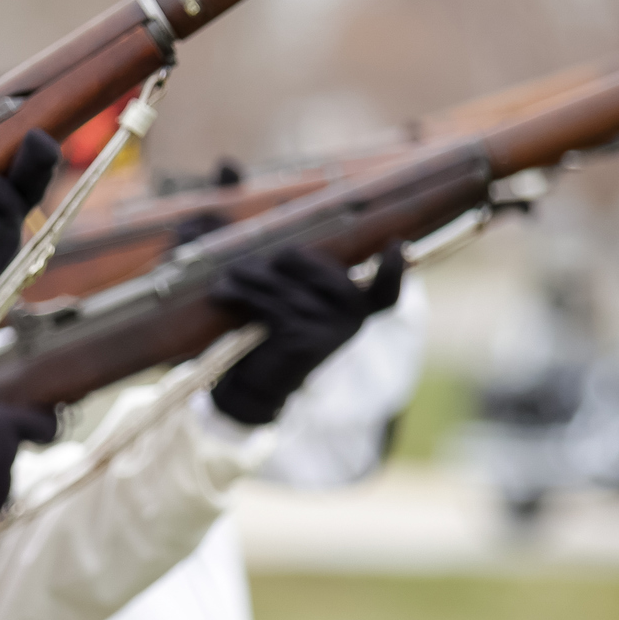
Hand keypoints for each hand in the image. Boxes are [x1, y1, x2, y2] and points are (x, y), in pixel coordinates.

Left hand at [207, 245, 404, 426]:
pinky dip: (241, 294)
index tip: (395, 246)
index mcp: (357, 310)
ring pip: (283, 286)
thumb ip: (304, 278)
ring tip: (228, 277)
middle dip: (280, 261)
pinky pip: (268, 304)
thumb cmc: (278, 335)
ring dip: (249, 278)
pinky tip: (223, 291)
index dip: (393, 271)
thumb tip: (285, 233)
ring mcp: (330, 329)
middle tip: (248, 266)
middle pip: (316, 266)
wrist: (260, 386)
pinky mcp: (303, 338)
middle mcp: (352, 319)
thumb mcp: (299, 305)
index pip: (385, 293)